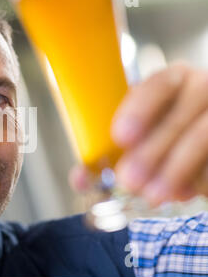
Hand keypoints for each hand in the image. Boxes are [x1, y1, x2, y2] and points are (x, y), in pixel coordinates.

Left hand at [69, 63, 207, 206]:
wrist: (200, 148)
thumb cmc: (163, 137)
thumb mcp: (137, 136)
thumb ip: (110, 152)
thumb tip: (80, 178)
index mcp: (175, 80)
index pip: (160, 83)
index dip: (140, 109)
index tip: (121, 138)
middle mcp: (203, 90)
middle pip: (181, 115)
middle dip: (152, 151)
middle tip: (129, 181)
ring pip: (204, 136)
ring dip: (175, 169)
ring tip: (153, 196)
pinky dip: (200, 181)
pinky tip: (183, 194)